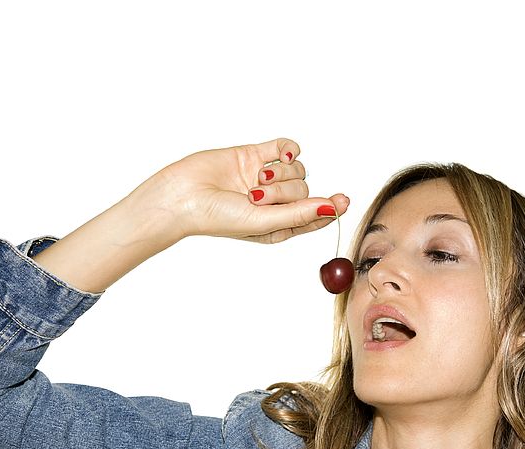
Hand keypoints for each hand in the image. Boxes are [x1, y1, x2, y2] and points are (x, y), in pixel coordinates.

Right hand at [124, 137, 349, 243]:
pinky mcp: (255, 155)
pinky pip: (286, 147)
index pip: (315, 215)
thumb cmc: (217, 218)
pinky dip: (287, 149)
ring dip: (279, 175)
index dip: (330, 207)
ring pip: (296, 169)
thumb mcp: (264, 222)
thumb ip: (299, 214)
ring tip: (253, 183)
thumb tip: (333, 208)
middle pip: (305, 189)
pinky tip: (278, 155)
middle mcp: (275, 202)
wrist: (181, 195)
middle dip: (285, 192)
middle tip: (258, 197)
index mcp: (278, 225)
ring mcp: (265, 178)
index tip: (343, 200)